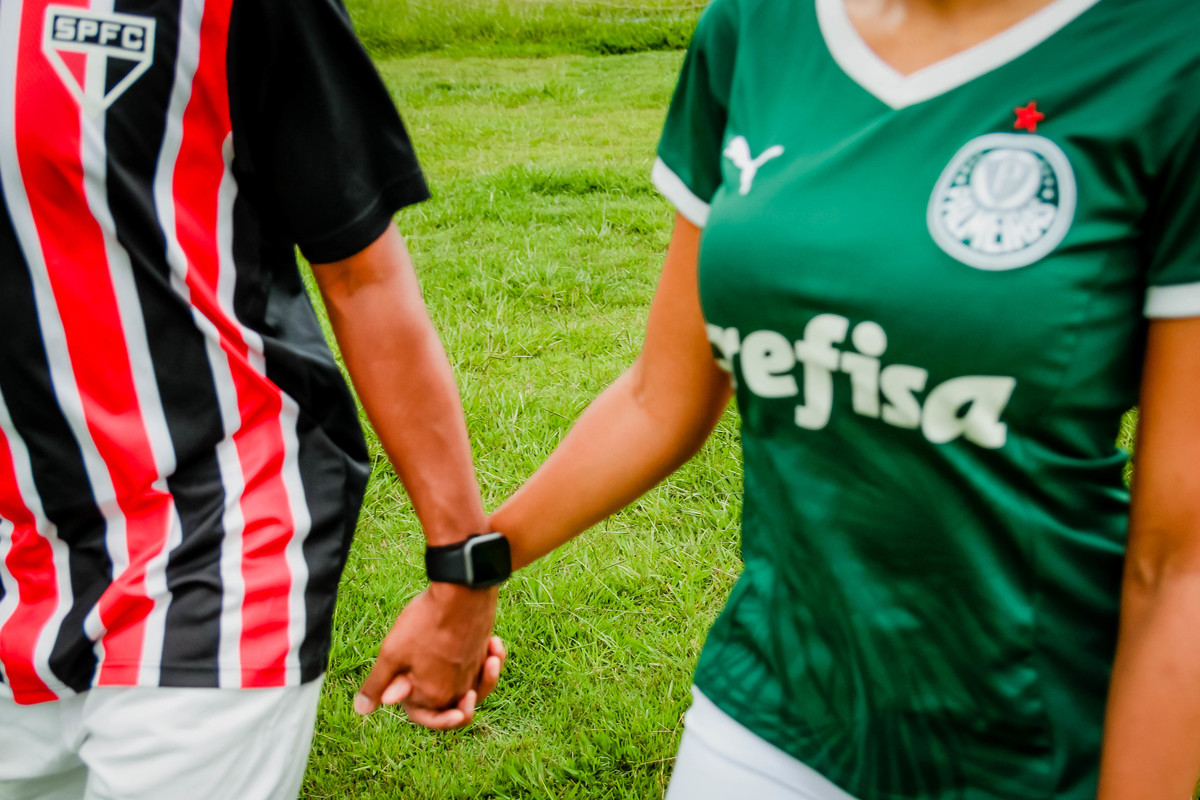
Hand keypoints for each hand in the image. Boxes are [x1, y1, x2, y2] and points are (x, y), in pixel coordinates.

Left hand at [353, 583, 503, 728]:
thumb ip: (377, 684)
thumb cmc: (424, 623)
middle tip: (424, 677)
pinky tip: (474, 650)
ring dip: (458, 679)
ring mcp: (474, 672)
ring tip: (447, 665)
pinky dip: (480, 663)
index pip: (422, 716)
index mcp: (434, 696)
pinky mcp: (483, 654)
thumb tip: (361, 709)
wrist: (462, 594)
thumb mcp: (392, 654)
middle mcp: (458, 690)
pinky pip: (481, 669)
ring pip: (467, 687)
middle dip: (436, 696)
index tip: (401, 691)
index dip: (409, 705)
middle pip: (447, 705)